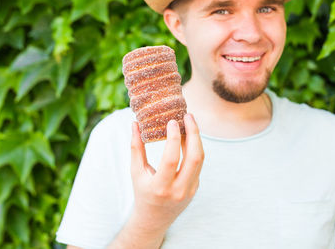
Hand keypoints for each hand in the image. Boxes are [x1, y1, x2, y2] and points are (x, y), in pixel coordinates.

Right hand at [129, 113, 204, 231]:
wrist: (154, 219)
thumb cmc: (142, 192)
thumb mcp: (135, 172)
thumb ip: (135, 148)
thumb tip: (134, 123)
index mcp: (161, 187)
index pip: (171, 159)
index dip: (174, 138)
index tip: (172, 121)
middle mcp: (179, 190)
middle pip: (194, 158)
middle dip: (194, 133)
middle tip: (189, 116)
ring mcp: (190, 190)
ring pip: (200, 159)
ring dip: (197, 138)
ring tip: (190, 122)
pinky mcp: (196, 187)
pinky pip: (198, 164)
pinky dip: (194, 148)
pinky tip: (188, 136)